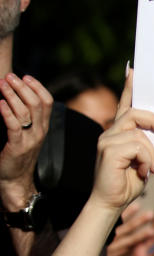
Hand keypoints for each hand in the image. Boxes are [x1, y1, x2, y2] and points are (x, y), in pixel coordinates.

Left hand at [0, 74, 52, 206]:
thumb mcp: (26, 134)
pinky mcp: (17, 146)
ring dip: (12, 94)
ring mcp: (30, 139)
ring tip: (1, 83)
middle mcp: (39, 131)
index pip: (47, 101)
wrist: (15, 179)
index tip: (24, 76)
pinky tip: (0, 103)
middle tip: (9, 76)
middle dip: (22, 86)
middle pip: (36, 103)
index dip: (37, 86)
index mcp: (43, 127)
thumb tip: (16, 97)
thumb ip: (26, 118)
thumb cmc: (16, 155)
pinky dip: (7, 112)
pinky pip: (14, 126)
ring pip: (26, 111)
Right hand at [92, 69, 153, 211]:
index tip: (134, 70)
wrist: (111, 202)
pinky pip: (138, 146)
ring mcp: (107, 140)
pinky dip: (147, 160)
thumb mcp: (145, 158)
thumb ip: (150, 143)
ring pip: (140, 134)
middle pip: (135, 113)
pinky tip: (144, 172)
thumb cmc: (130, 181)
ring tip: (151, 168)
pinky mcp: (108, 150)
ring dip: (152, 153)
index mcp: (119, 132)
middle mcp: (110, 132)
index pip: (125, 104)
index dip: (129, 87)